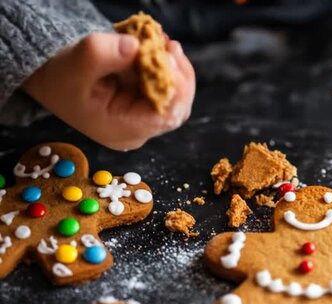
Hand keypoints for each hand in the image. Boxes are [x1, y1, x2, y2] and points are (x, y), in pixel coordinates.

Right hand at [22, 32, 195, 150]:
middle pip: (176, 110)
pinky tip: (160, 50)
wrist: (53, 80)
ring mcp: (142, 120)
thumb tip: (135, 47)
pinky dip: (167, 70)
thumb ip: (103, 55)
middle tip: (170, 48)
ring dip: (175, 71)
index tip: (169, 57)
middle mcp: (137, 132)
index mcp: (121, 130)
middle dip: (179, 77)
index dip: (176, 88)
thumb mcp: (75, 63)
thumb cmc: (61, 78)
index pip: (165, 117)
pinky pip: (167, 91)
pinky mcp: (145, 107)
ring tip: (165, 45)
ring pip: (176, 100)